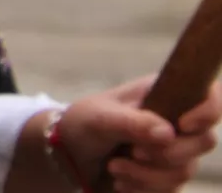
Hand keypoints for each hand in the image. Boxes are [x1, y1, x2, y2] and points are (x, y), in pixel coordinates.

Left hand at [56, 76, 221, 191]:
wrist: (69, 155)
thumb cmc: (85, 123)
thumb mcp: (100, 118)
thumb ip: (132, 122)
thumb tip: (169, 133)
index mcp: (165, 95)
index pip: (209, 97)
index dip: (207, 112)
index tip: (183, 125)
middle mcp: (176, 122)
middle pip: (204, 141)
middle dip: (168, 153)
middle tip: (134, 152)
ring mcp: (175, 151)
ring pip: (184, 170)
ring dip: (147, 175)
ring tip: (114, 167)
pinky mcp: (166, 176)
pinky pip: (170, 190)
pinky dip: (144, 189)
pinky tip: (119, 181)